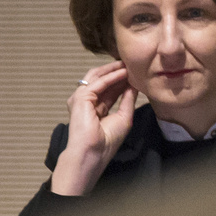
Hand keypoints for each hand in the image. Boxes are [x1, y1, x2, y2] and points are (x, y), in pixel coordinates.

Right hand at [50, 61, 137, 195]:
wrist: (92, 154)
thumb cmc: (106, 141)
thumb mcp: (123, 117)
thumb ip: (127, 100)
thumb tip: (134, 85)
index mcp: (96, 108)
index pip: (109, 89)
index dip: (122, 79)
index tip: (136, 71)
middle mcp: (87, 102)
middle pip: (101, 80)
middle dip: (116, 70)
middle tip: (131, 62)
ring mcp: (81, 99)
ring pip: (97, 77)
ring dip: (113, 70)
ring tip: (128, 63)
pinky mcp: (80, 98)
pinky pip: (98, 83)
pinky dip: (111, 76)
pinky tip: (123, 72)